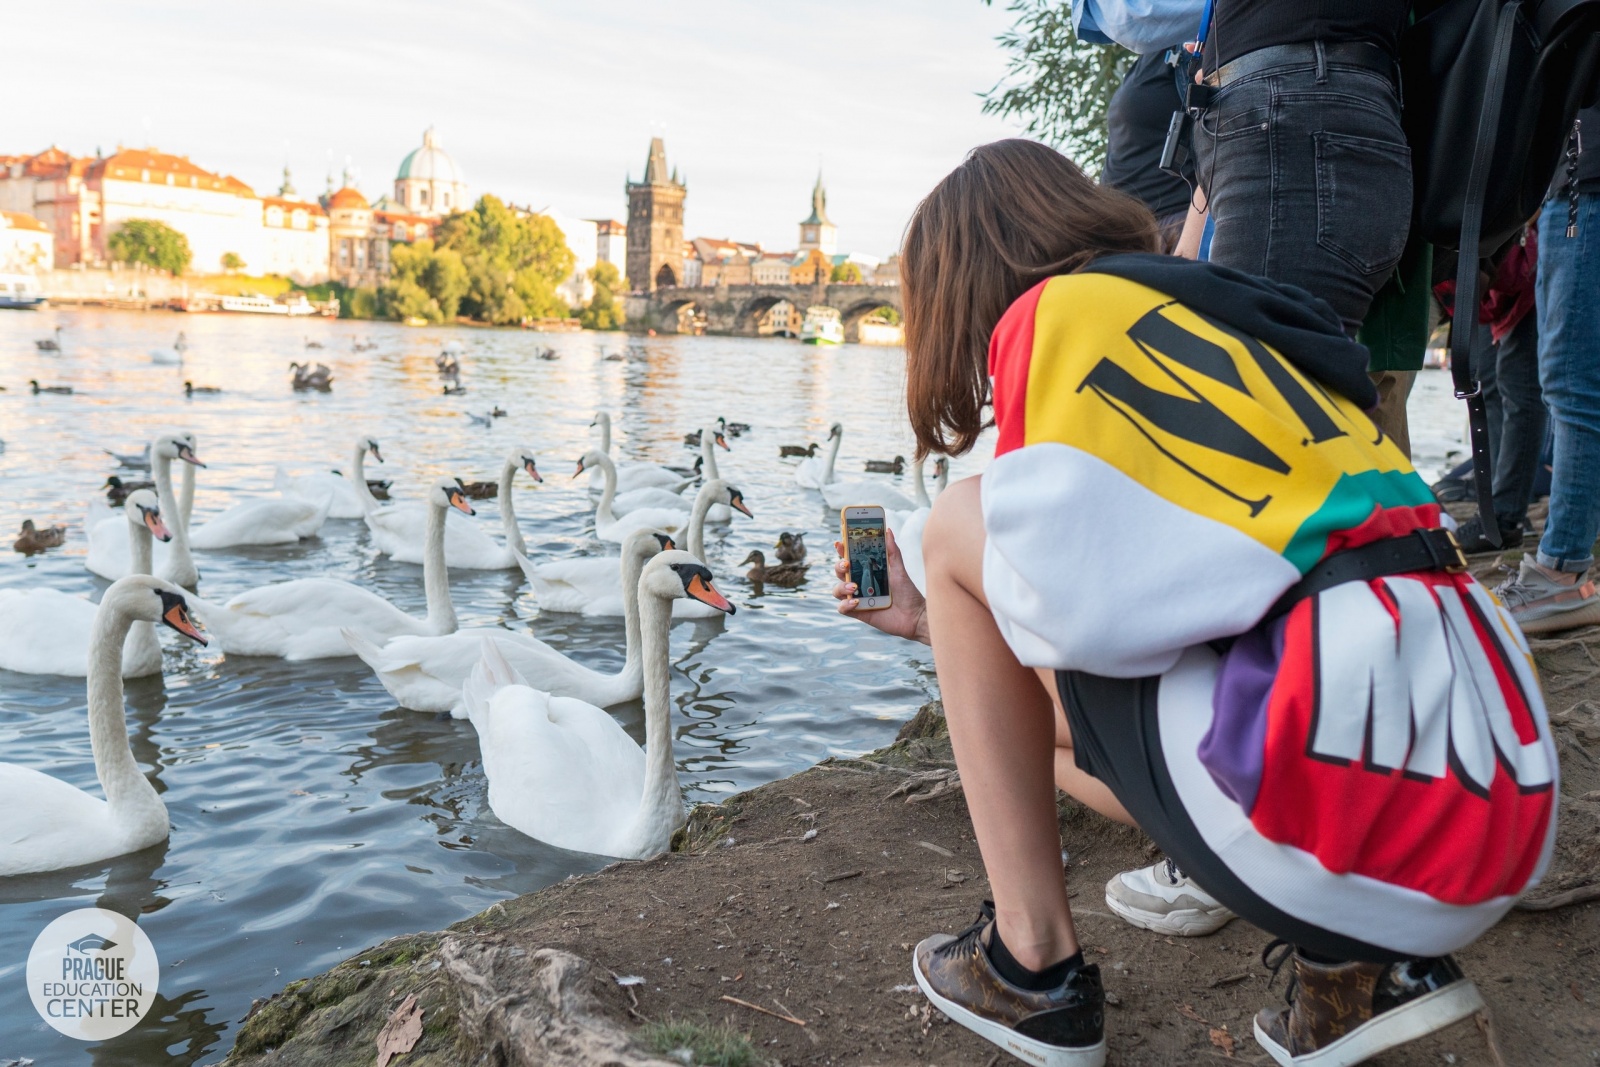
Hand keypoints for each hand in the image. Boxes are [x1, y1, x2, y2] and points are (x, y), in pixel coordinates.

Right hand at [833, 527, 929, 643]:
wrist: (914, 616)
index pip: (849, 558)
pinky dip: (845, 604)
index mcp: (867, 571)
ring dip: (841, 586)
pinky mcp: (858, 612)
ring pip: (837, 590)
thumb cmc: (907, 592)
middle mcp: (859, 584)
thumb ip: (892, 551)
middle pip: (840, 572)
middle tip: (847, 564)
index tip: (839, 543)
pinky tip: (856, 602)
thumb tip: (887, 531)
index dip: (842, 550)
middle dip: (839, 566)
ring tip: (855, 587)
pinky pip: (842, 608)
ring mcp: (857, 598)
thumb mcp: (899, 569)